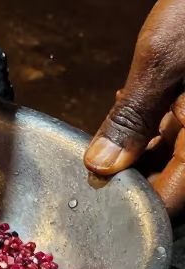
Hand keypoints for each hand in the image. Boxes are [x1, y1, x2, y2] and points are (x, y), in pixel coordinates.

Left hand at [84, 0, 184, 214]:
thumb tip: (100, 165)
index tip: (92, 195)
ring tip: (107, 139)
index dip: (131, 207)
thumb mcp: (160, 61)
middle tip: (93, 166)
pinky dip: (161, 131)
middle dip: (134, 179)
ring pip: (179, 161)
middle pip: (175, 185)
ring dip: (144, 155)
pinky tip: (136, 110)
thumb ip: (131, 117)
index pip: (170, 205)